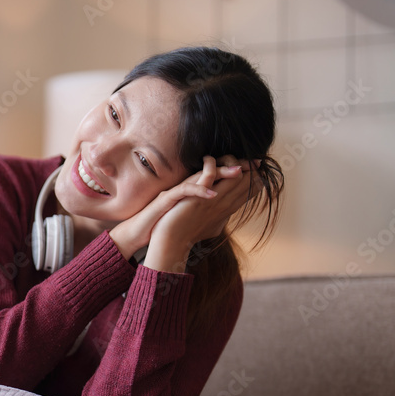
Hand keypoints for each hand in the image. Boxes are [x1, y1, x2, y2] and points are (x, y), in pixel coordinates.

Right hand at [109, 156, 250, 260]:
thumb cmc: (159, 226)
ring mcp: (175, 191)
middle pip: (213, 171)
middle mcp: (184, 187)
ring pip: (200, 176)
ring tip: (239, 172)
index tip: (257, 171)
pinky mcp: (166, 199)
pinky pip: (185, 191)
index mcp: (191, 191)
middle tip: (256, 162)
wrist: (137, 233)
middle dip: (235, 166)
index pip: (217, 177)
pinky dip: (199, 191)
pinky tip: (213, 194)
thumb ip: (201, 211)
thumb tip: (220, 212)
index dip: (236, 172)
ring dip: (221, 173)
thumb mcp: (185, 216)